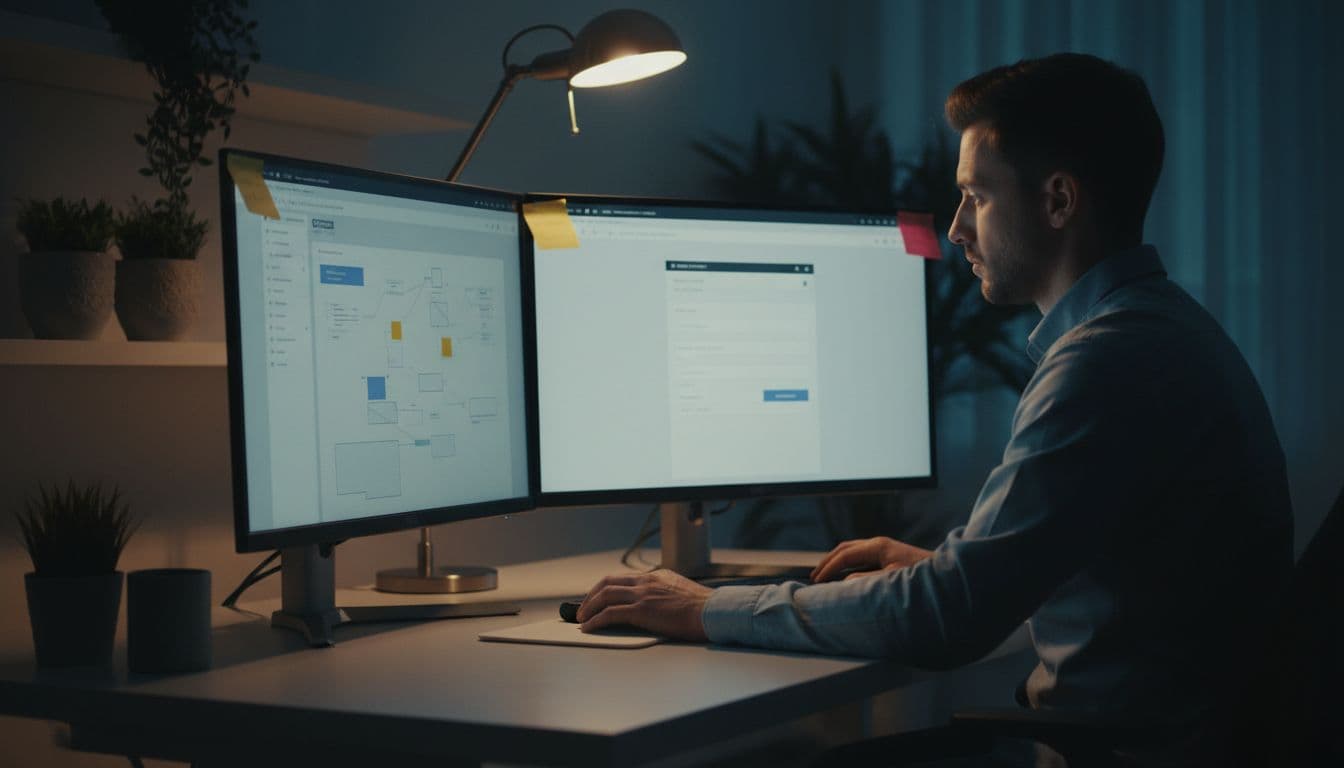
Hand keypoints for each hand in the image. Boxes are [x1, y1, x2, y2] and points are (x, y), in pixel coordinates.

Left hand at [577, 569, 712, 641]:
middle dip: (591, 595)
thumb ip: (666, 593)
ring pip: (605, 596)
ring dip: (588, 607)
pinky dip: (595, 620)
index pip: (624, 578)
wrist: (713, 612)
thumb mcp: (682, 592)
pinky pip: (610, 613)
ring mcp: (643, 594)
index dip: (607, 588)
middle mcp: (647, 581)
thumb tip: (658, 604)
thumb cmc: (704, 608)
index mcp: (657, 577)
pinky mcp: (641, 610)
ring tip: (581, 618)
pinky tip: (589, 627)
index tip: (598, 597)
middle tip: (583, 607)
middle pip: (608, 582)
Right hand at [810, 536, 932, 582]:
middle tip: (814, 576)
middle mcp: (878, 544)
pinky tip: (844, 575)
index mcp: (878, 546)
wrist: (943, 573)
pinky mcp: (887, 555)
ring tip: (824, 574)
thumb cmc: (920, 576)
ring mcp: (883, 548)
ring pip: (851, 550)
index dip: (829, 568)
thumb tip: (845, 582)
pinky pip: (860, 556)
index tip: (817, 581)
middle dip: (828, 561)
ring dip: (837, 561)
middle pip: (845, 548)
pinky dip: (847, 564)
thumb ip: (866, 580)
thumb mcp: (891, 580)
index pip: (845, 555)